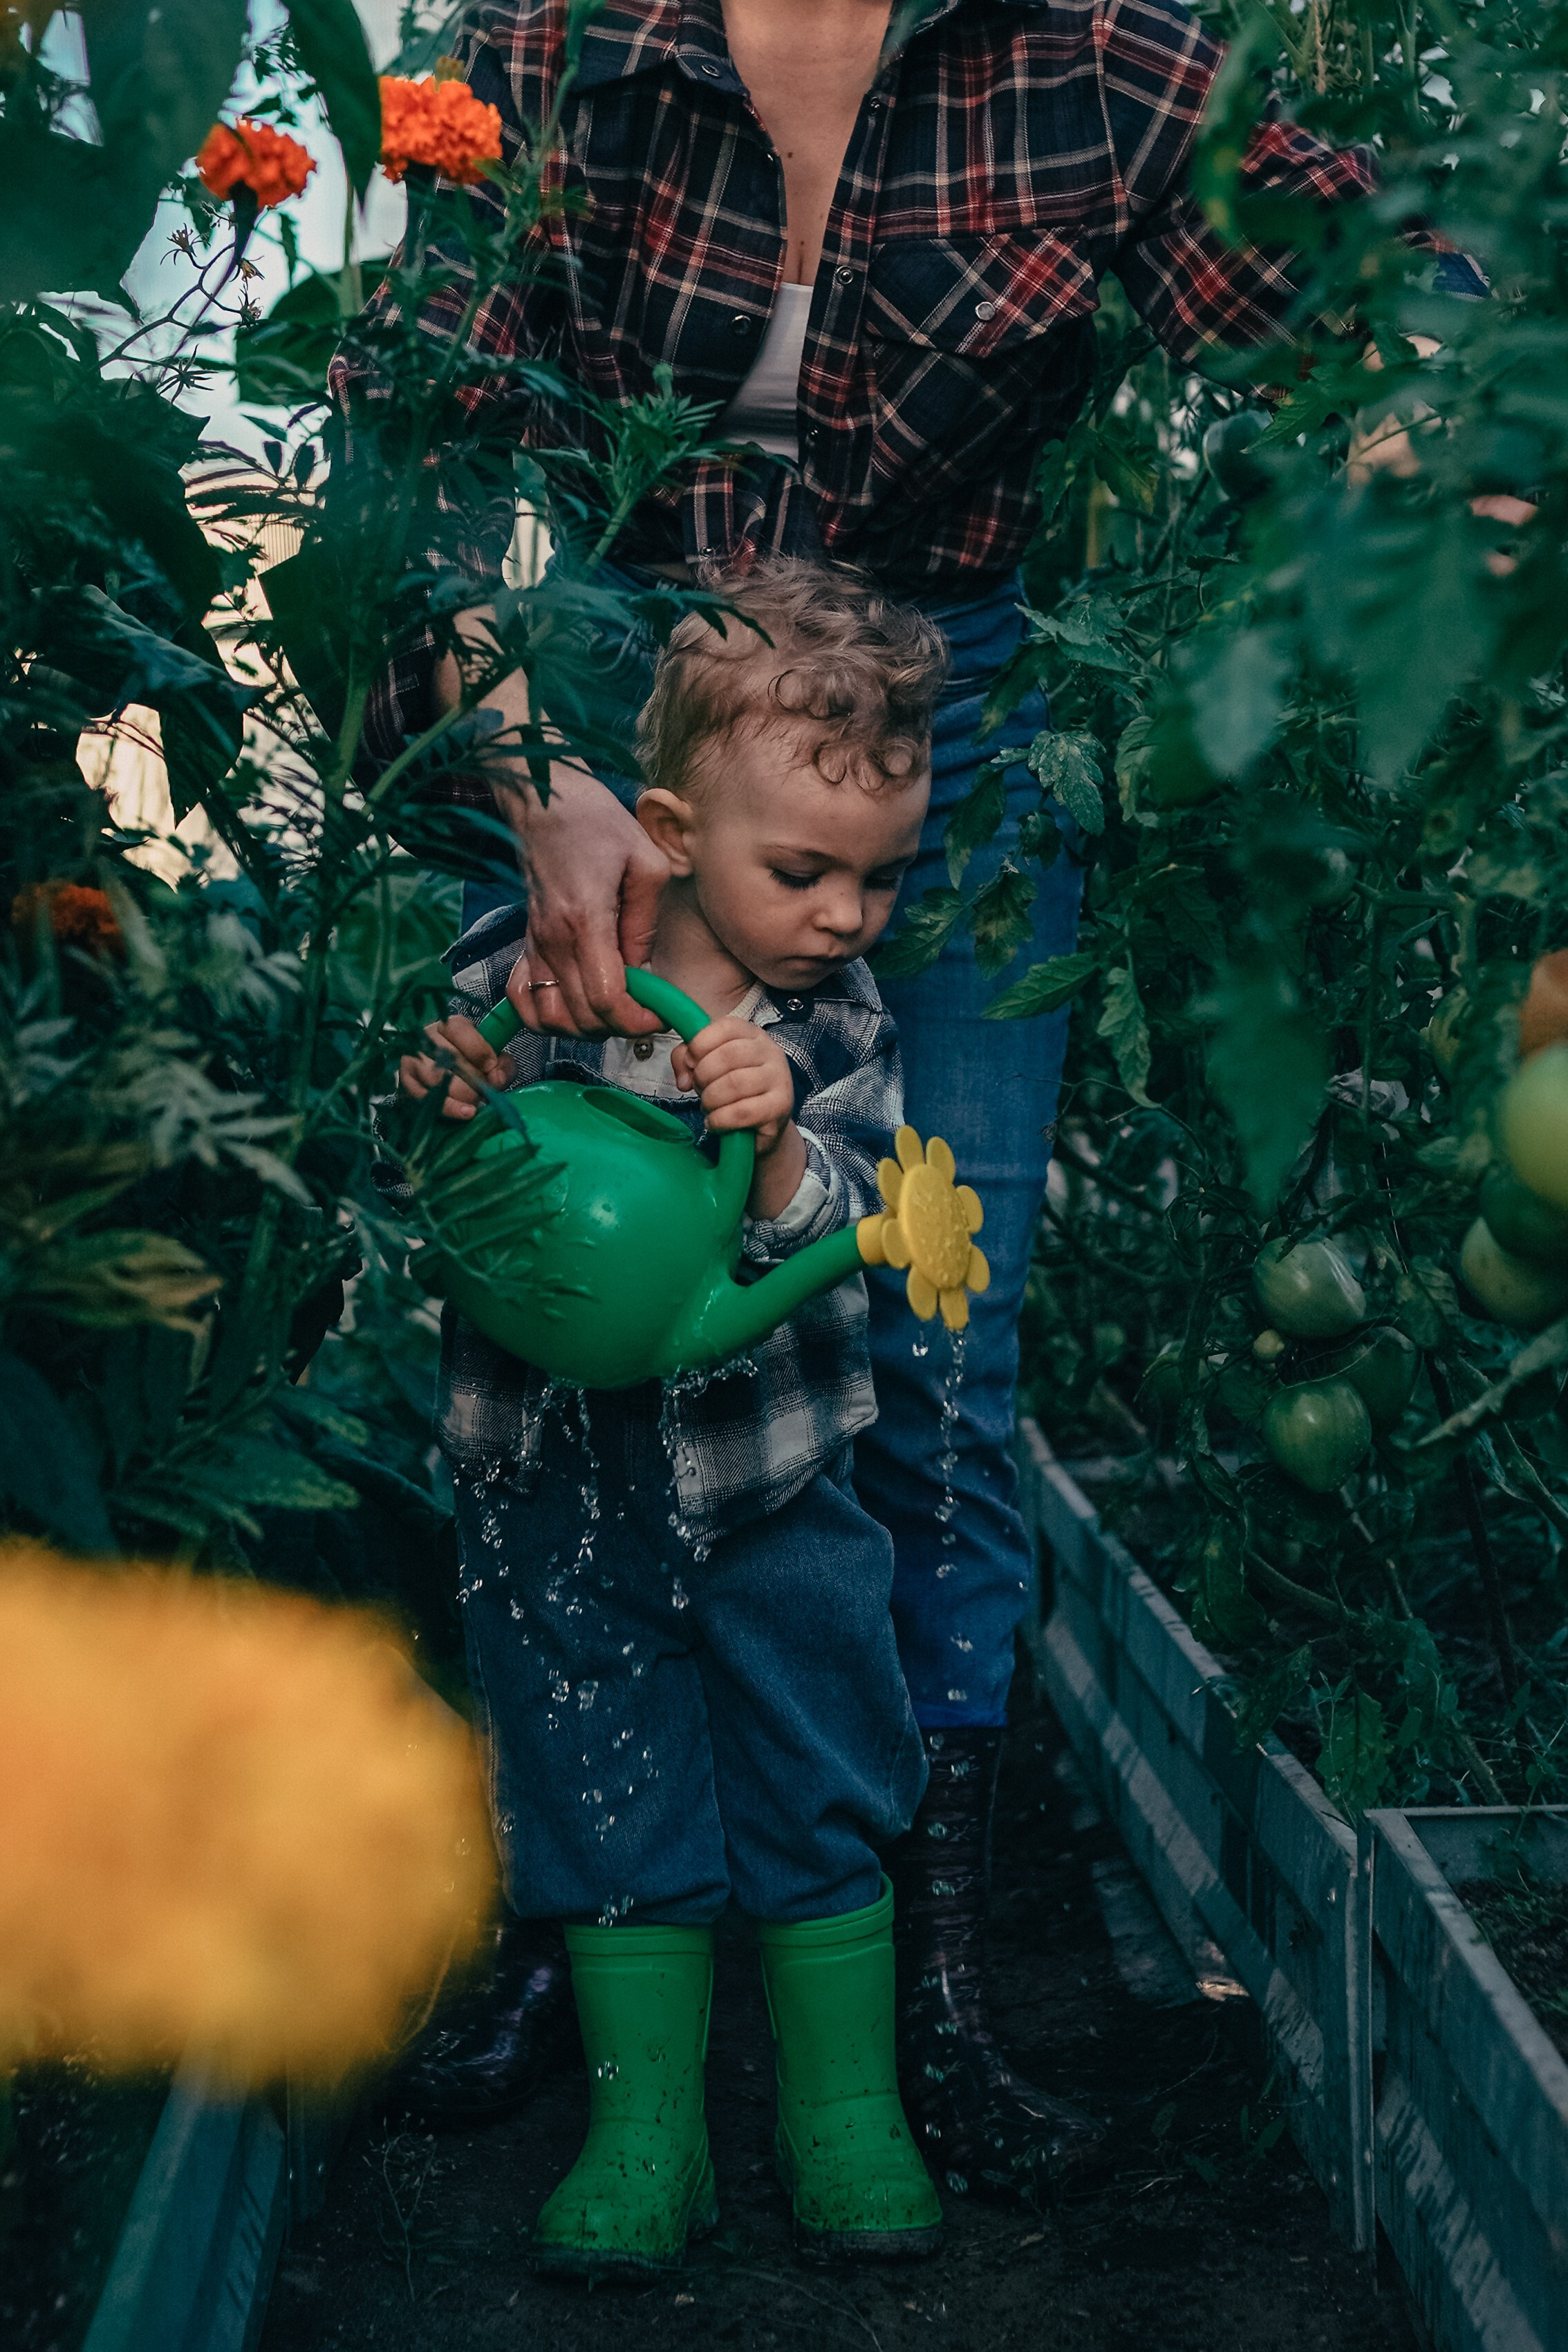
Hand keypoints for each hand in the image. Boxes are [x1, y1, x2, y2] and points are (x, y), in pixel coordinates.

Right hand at [397, 1016, 513, 1121]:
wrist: (436, 1070)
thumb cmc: (468, 1062)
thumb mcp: (489, 1055)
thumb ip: (501, 1064)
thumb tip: (497, 1079)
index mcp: (448, 1026)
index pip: (460, 1032)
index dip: (480, 1052)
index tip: (493, 1068)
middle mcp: (425, 1039)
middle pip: (450, 1060)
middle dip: (475, 1080)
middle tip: (487, 1091)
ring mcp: (412, 1060)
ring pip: (438, 1080)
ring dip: (465, 1095)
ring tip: (478, 1102)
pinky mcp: (405, 1082)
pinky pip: (425, 1098)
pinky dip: (450, 1108)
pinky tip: (467, 1112)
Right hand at [498, 765, 669, 1040]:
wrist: (544, 799)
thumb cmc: (597, 822)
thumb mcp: (646, 863)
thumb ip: (645, 923)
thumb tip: (642, 969)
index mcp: (585, 920)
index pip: (606, 1000)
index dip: (635, 1020)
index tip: (658, 1015)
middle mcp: (553, 940)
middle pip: (579, 1018)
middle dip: (617, 1027)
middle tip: (645, 1012)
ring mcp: (534, 944)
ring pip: (549, 1018)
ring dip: (583, 1027)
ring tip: (613, 1010)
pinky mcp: (526, 942)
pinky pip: (525, 999)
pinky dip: (546, 1016)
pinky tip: (574, 1005)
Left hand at [672, 1019, 793, 1148]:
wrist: (764, 1123)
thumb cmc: (733, 1090)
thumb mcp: (707, 1067)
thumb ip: (685, 1061)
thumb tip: (683, 1080)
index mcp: (753, 1035)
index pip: (726, 1027)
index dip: (701, 1043)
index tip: (691, 1062)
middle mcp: (771, 1052)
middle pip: (728, 1055)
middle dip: (703, 1075)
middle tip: (699, 1089)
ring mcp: (779, 1078)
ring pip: (734, 1084)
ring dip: (711, 1099)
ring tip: (708, 1107)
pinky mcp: (781, 1106)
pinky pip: (742, 1112)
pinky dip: (720, 1120)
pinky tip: (714, 1122)